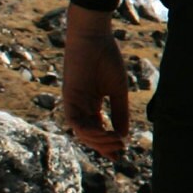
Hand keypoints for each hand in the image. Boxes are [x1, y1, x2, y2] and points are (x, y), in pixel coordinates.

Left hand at [62, 13, 131, 154]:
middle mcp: (81, 106)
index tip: (120, 154)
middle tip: (119, 151)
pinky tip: (105, 132)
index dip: (107, 143)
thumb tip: (123, 135)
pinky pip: (75, 121)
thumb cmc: (107, 59)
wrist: (93, 38)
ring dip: (98, 140)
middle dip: (103, 146)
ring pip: (81, 132)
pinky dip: (89, 131)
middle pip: (88, 134)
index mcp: (92, 103)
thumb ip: (120, 112)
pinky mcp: (68, 97)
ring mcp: (73, 102)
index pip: (98, 129)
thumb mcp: (118, 91)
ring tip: (116, 141)